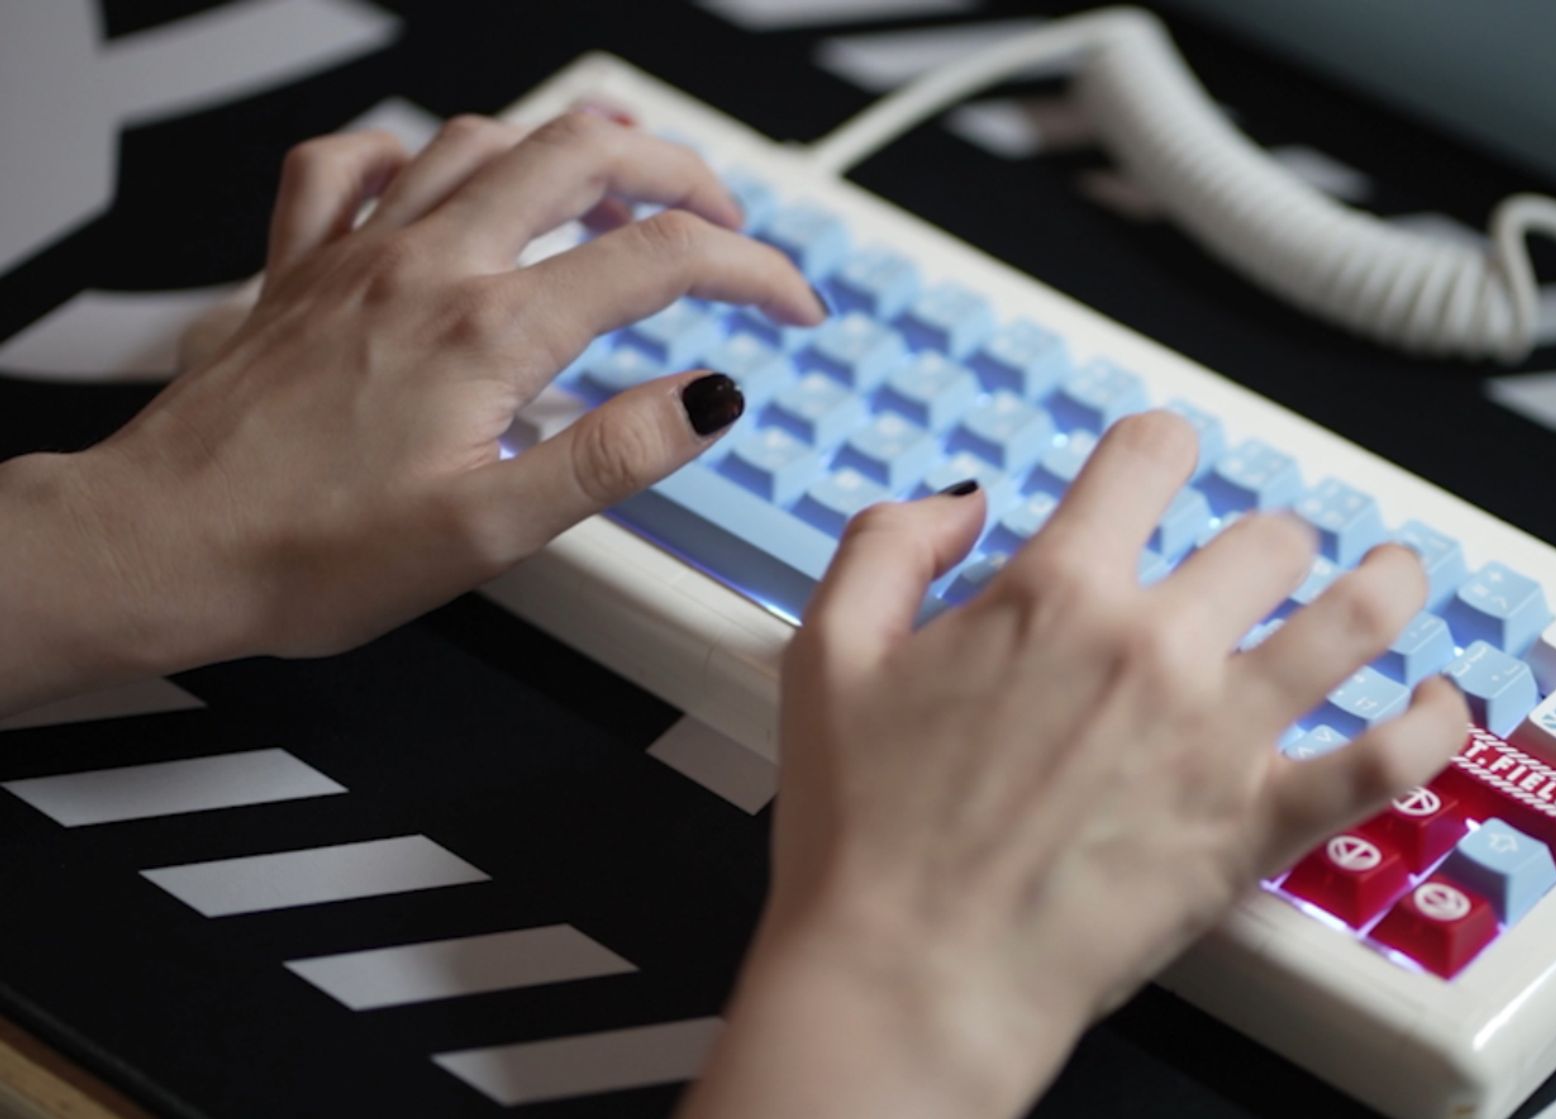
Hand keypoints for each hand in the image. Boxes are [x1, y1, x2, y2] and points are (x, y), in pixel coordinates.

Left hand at [0, 112, 822, 711]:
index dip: (752, 272)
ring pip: (481, 140)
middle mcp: (426, 269)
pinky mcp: (299, 269)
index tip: (791, 304)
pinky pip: (351, 164)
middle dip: (679, 173)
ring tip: (617, 180)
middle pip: (581, 158)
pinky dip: (412, 154)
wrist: (159, 548)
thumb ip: (611, 457)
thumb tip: (710, 401)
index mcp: (487, 333)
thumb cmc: (306, 555)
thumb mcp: (489, 535)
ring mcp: (357, 254)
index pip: (659, 260)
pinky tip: (439, 180)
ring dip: (566, 147)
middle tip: (725, 221)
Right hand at [683, 413, 1467, 1118]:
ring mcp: (1218, 731)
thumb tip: (965, 502)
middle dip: (1266, 538)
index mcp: (1056, 590)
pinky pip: (1385, 760)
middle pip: (1264, 539)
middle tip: (1264, 561)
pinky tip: (1443, 704)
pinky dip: (1432, 726)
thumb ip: (891, 545)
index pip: (1149, 457)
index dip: (1162, 447)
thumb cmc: (865, 834)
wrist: (911, 976)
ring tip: (1397, 577)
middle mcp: (1153, 643)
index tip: (1169, 462)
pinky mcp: (1257, 824)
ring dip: (1388, 585)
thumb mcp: (830, 654)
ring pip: (1354, 619)